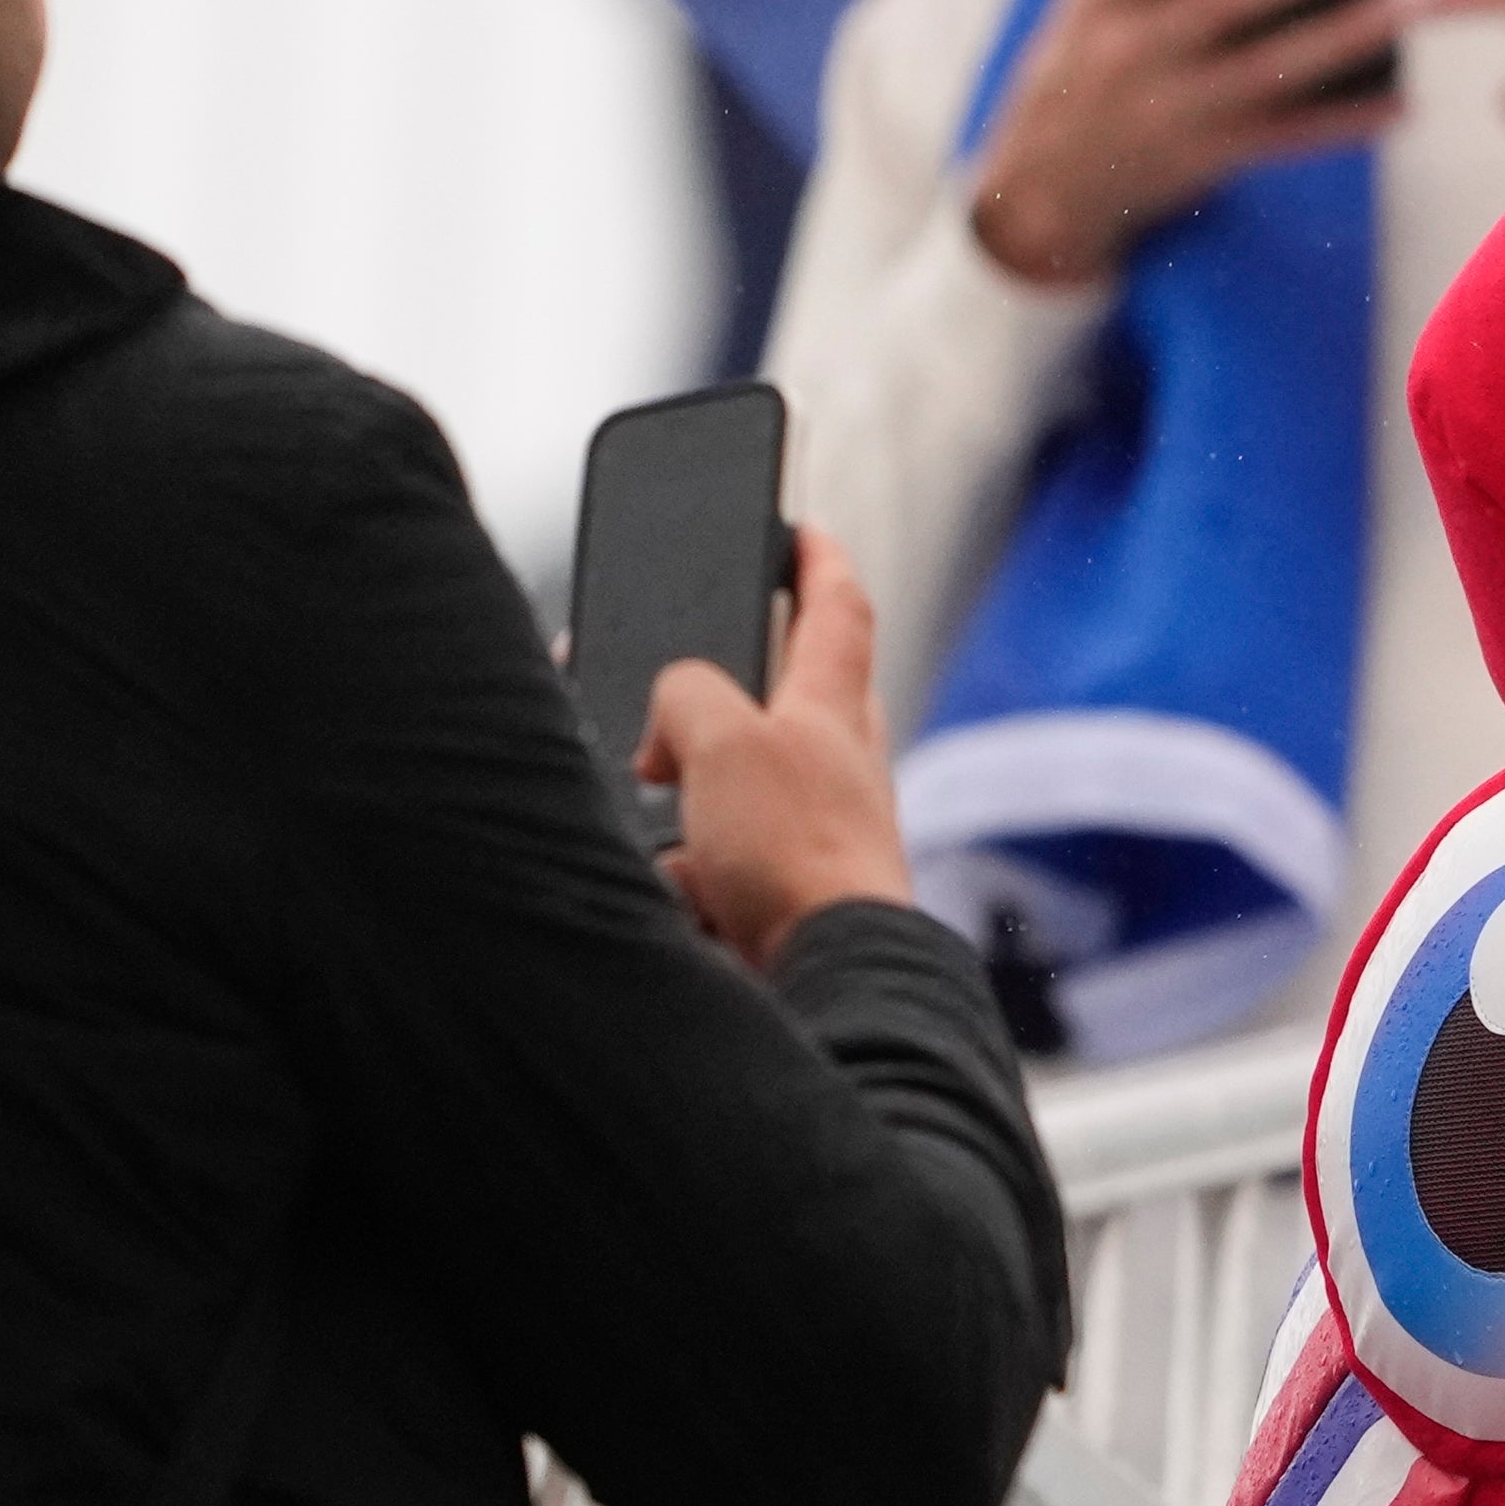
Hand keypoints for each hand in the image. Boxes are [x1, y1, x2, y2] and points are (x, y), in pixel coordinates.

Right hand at [639, 526, 911, 969]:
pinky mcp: (784, 890)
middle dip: (716, 694)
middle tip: (668, 694)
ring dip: (689, 799)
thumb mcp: (723, 737)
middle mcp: (837, 763)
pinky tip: (687, 893)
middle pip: (779, 699)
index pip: (838, 604)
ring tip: (666, 816)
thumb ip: (685, 695)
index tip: (800, 529)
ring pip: (734, 787)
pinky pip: (715, 862)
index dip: (814, 557)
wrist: (828, 976)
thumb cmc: (798, 854)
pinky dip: (690, 872)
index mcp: (835, 704)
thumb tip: (667, 730)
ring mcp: (813, 829)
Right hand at [969, 0, 1408, 285]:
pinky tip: (1396, 104)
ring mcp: (1172, 111)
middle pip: (1223, 4)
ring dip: (1340, 39)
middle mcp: (1133, 54)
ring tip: (1398, 9)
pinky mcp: (1207, 158)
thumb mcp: (1092, 4)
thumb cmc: (1088, 67)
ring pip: (1269, 72)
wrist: (1043, 183)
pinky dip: (1346, 122)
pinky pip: (1288, 137)